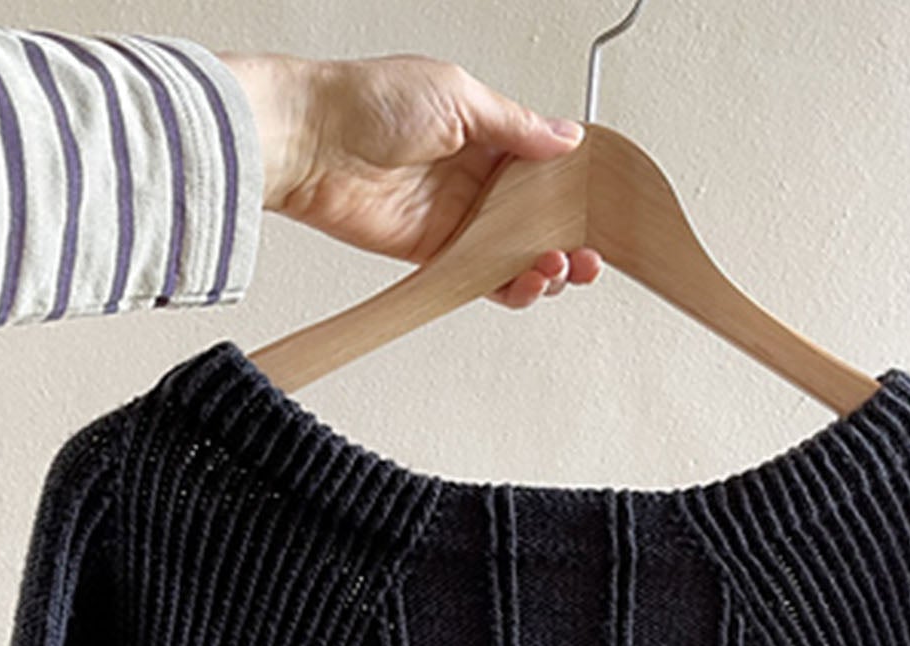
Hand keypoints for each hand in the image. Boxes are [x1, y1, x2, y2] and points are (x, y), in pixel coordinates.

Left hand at [216, 50, 603, 309]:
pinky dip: (508, 286)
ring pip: (515, 253)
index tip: (600, 211)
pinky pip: (481, 278)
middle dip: (569, 239)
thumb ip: (515, 125)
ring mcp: (456, 218)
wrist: (309, 144)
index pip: (547, 168)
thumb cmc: (365, 102)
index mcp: (487, 132)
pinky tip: (527, 283)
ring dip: (544, 267)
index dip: (575, 192)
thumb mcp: (458, 95)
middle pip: (539, 219)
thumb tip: (565, 137)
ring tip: (559, 268)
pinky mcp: (434, 253)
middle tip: (587, 253)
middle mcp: (475, 177)